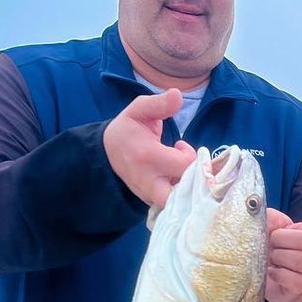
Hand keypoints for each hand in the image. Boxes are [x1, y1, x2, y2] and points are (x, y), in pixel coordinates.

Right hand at [103, 89, 198, 209]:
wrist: (107, 153)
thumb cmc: (128, 130)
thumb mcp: (139, 110)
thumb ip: (159, 104)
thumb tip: (177, 94)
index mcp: (148, 156)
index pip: (186, 163)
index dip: (191, 155)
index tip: (181, 145)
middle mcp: (149, 180)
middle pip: (183, 194)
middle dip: (194, 182)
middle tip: (190, 168)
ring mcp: (149, 195)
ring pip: (178, 204)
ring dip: (187, 191)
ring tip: (183, 174)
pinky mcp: (150, 202)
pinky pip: (172, 207)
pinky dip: (180, 198)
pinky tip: (177, 182)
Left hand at [265, 209, 301, 301]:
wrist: (261, 279)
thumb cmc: (267, 251)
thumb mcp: (268, 228)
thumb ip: (272, 218)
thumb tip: (274, 219)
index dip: (287, 232)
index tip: (275, 235)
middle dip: (281, 242)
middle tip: (272, 248)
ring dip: (280, 258)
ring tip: (272, 261)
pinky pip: (298, 281)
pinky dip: (280, 275)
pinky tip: (272, 273)